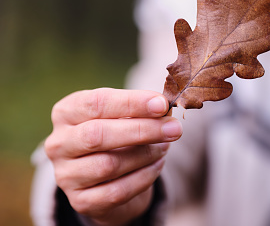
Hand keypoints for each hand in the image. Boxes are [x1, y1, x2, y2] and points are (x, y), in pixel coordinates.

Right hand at [44, 88, 181, 225]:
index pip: (96, 103)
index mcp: (66, 112)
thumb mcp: (125, 114)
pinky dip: (144, 178)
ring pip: (108, 165)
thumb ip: (143, 109)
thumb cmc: (117, 131)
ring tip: (165, 146)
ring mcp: (66, 175)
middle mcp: (59, 143)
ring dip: (145, 154)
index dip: (131, 103)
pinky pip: (117, 191)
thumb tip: (166, 107)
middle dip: (142, 130)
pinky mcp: (80, 201)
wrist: (105, 174)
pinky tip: (157, 165)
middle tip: (174, 128)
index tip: (161, 104)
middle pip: (97, 135)